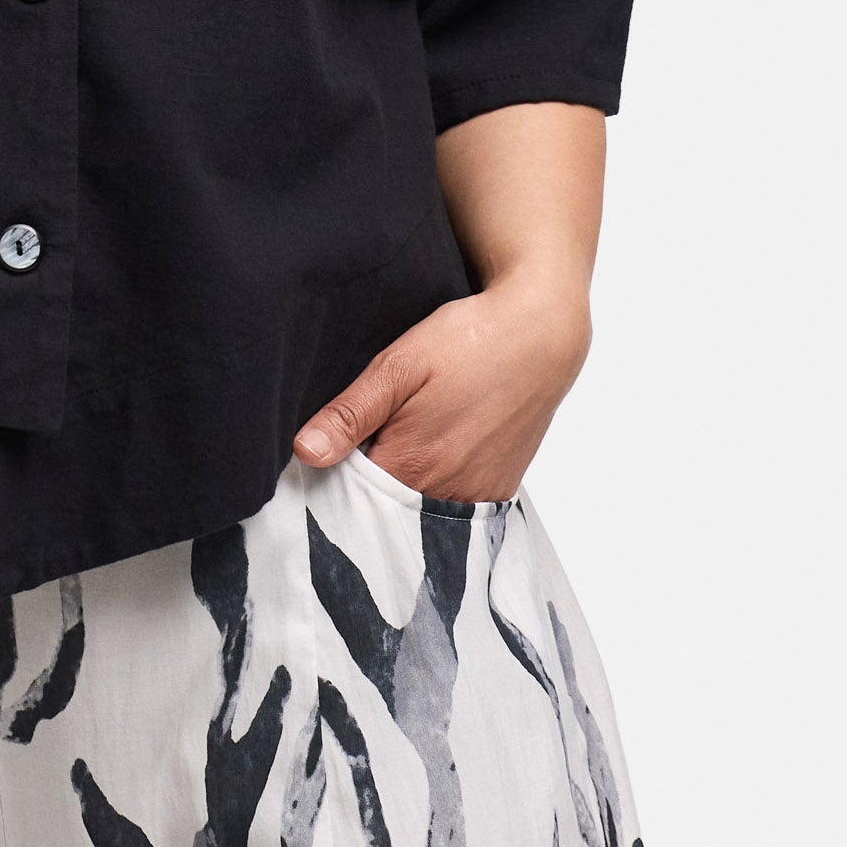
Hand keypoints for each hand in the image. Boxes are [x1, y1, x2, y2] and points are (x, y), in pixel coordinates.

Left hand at [291, 272, 591, 501]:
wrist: (541, 334)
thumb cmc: (469, 341)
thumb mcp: (399, 365)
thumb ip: (351, 413)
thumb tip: (304, 453)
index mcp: (411, 465)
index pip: (351, 500)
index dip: (332, 482)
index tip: (324, 461)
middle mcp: (445, 492)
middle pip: (386, 512)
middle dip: (365, 494)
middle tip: (363, 448)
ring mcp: (477, 494)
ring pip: (420, 512)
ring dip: (401, 493)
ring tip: (398, 448)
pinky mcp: (500, 488)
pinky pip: (455, 509)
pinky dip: (435, 494)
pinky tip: (432, 458)